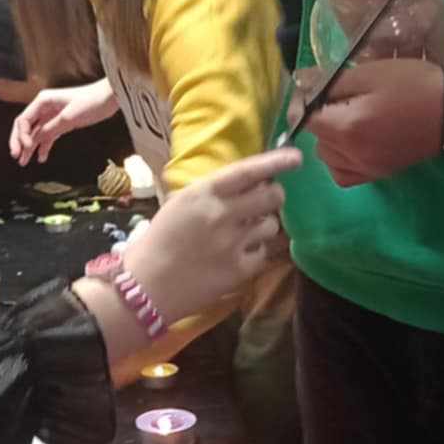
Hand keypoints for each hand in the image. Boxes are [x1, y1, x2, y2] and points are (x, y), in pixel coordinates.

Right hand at [10, 81, 117, 164]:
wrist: (109, 98)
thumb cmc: (91, 102)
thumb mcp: (69, 117)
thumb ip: (50, 129)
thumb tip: (34, 140)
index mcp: (43, 101)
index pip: (23, 120)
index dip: (21, 136)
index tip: (27, 148)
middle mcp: (44, 107)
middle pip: (25, 126)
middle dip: (19, 142)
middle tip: (16, 157)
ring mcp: (52, 115)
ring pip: (35, 133)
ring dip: (30, 147)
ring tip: (24, 162)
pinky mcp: (62, 122)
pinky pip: (48, 136)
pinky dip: (44, 146)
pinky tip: (41, 157)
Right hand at [119, 148, 301, 322]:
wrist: (147, 286)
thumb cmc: (158, 241)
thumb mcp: (179, 205)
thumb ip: (211, 193)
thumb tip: (247, 185)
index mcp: (203, 193)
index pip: (248, 171)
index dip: (275, 162)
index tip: (296, 157)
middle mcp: (222, 214)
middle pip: (272, 196)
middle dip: (273, 196)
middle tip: (263, 203)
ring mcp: (234, 243)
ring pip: (272, 225)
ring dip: (264, 225)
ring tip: (244, 233)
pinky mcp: (241, 269)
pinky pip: (264, 252)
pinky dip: (255, 251)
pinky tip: (238, 255)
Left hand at [308, 58, 443, 187]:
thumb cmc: (413, 85)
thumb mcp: (370, 73)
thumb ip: (330, 83)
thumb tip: (301, 87)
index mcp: (347, 128)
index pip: (306, 120)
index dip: (304, 103)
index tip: (314, 90)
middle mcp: (352, 155)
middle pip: (316, 140)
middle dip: (321, 120)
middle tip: (342, 101)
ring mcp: (366, 168)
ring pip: (328, 158)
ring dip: (330, 139)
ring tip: (350, 120)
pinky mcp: (379, 174)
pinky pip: (344, 174)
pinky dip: (341, 159)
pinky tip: (354, 142)